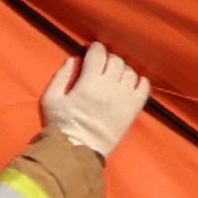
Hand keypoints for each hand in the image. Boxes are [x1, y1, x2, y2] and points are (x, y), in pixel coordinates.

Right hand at [37, 44, 149, 159]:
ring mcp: (125, 97)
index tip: (92, 50)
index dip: (96, 48)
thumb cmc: (62, 124)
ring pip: (130, 71)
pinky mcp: (135, 108)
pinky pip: (145, 86)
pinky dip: (139, 80)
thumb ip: (62, 76)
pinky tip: (129, 84)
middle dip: (108, 58)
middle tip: (101, 65)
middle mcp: (110, 87)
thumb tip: (75, 59)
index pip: (99, 54)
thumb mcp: (52, 98)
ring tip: (114, 76)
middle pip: (116, 60)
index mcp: (89, 83)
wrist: (79, 149)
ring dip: (122, 69)